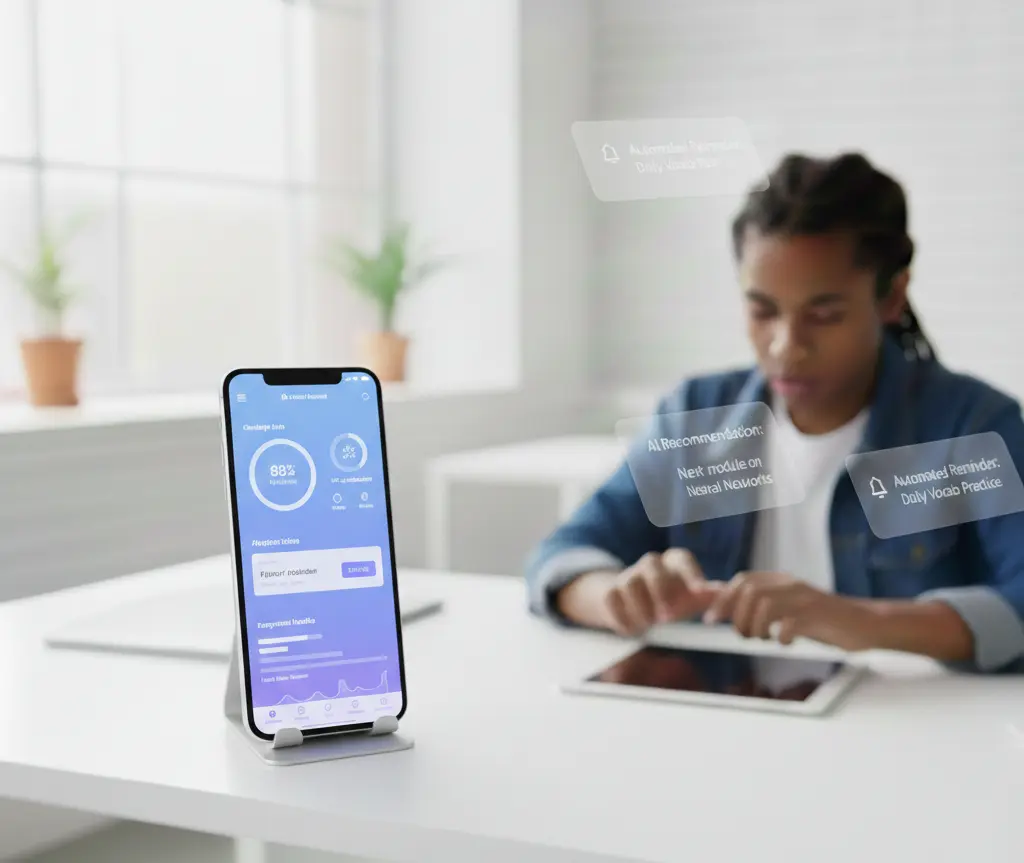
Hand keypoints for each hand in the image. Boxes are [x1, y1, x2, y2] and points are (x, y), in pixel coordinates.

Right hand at [598, 549, 722, 636]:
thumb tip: (732, 595)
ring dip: (640, 606)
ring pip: (629, 582)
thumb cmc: (675, 598)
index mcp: (674, 562)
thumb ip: (711, 596)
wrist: (639, 603)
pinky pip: (611, 598)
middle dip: (660, 589)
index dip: (691, 573)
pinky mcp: (611, 591)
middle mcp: (650, 564)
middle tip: (668, 616)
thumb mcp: (693, 597)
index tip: (700, 590)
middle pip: (651, 564)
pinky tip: (632, 629)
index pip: (682, 559)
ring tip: (649, 624)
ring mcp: (629, 575)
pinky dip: (621, 616)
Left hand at [701, 571, 875, 651]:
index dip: (723, 599)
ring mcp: (805, 599)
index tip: (711, 620)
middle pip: (749, 591)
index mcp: (781, 581)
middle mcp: (791, 585)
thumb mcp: (790, 609)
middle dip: (737, 616)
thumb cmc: (824, 620)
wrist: (865, 624)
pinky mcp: (819, 616)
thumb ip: (764, 608)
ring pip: (765, 605)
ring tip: (763, 640)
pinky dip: (780, 636)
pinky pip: (790, 623)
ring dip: (756, 627)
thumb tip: (732, 615)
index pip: (742, 580)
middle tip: (744, 636)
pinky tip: (785, 643)